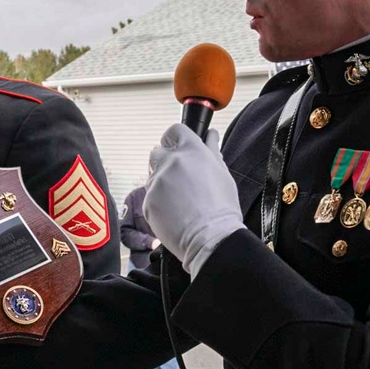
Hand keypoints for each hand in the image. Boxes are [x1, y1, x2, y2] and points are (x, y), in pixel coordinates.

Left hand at [144, 124, 242, 277]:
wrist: (210, 238)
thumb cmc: (222, 208)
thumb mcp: (222, 173)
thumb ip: (212, 150)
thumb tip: (210, 135)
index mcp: (191, 150)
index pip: (174, 130)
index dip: (175, 138)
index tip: (179, 147)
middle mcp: (171, 162)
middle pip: (158, 151)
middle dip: (166, 160)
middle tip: (180, 178)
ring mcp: (157, 181)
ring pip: (153, 175)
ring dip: (162, 183)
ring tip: (181, 200)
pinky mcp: (148, 201)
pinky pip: (150, 196)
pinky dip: (158, 202)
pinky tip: (174, 212)